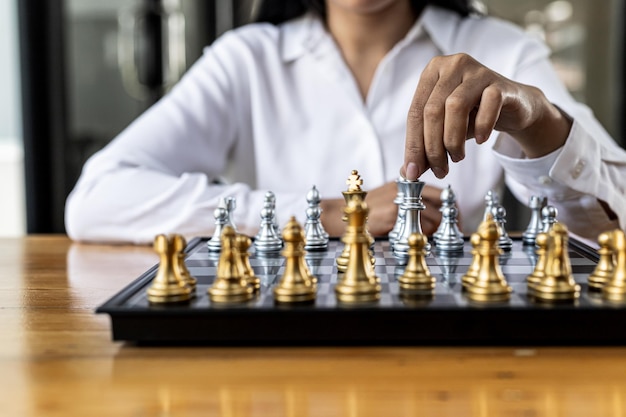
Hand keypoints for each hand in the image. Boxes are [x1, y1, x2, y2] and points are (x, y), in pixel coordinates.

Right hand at [320, 183, 449, 236]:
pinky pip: (418, 226)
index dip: (450, 204)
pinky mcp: (391, 215)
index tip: (456, 217)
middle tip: (455, 230)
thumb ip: (407, 201)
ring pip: (432, 214)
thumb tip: (433, 215)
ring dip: (438, 229)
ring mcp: (397, 200)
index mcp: (403, 182)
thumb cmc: (364, 212)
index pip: (437, 190)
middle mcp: (402, 188)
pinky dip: (424, 234)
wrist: (337, 216)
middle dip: (451, 217)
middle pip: (440, 200)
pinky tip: (420, 240)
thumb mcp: (387, 199)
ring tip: (435, 239)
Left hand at [401, 53, 571, 179]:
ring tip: (457, 157)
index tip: (413, 173)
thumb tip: (408, 172)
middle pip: (432, 111)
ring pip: (455, 106)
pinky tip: (480, 140)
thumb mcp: (445, 129)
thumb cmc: (473, 115)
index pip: (414, 113)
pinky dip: (482, 126)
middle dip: (432, 148)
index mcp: (431, 72)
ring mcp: (476, 71)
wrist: (514, 107)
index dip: (412, 146)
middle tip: (439, 170)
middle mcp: (452, 65)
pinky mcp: (499, 82)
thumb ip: (426, 147)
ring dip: (453, 140)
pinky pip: (488, 103)